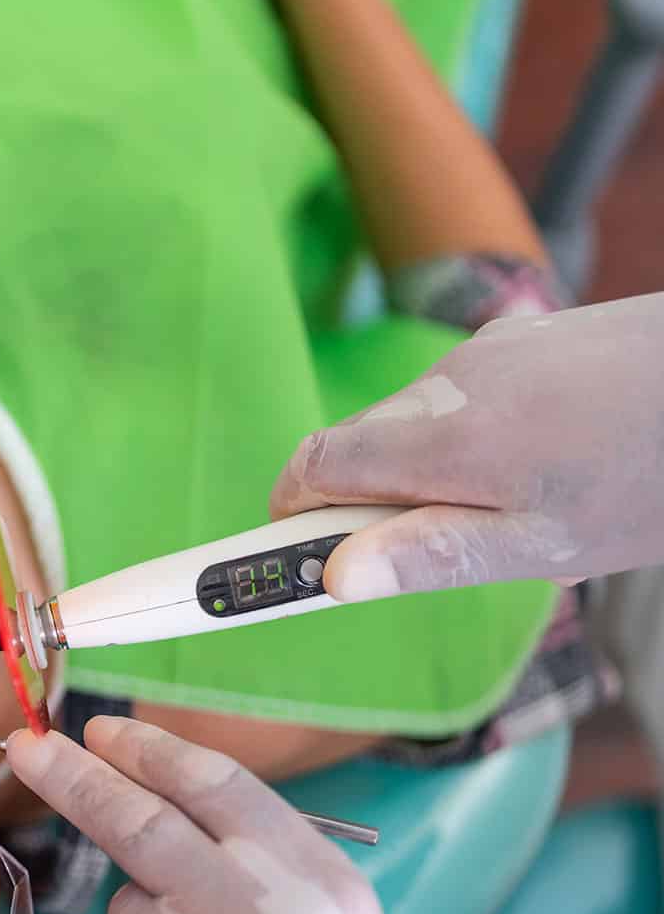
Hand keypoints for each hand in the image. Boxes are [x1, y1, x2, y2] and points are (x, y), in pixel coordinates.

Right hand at [271, 292, 663, 599]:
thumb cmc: (655, 477)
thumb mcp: (547, 544)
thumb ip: (434, 555)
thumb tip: (334, 578)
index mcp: (442, 437)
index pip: (313, 463)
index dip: (288, 512)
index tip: (287, 554)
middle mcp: (451, 381)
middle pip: (364, 445)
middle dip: (379, 501)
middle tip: (451, 549)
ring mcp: (491, 350)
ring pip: (420, 422)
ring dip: (437, 470)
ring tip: (531, 505)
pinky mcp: (529, 336)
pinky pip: (469, 395)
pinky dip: (482, 436)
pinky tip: (558, 461)